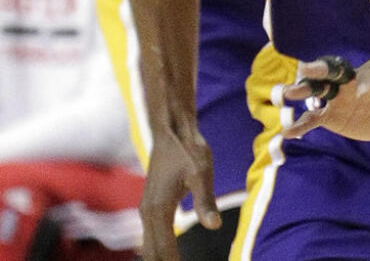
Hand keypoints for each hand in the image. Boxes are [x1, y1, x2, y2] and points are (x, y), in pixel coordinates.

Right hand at [139, 129, 219, 260]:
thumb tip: (214, 226)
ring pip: (149, 245)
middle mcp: (148, 212)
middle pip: (152, 252)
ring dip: (160, 258)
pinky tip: (168, 254)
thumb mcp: (202, 174)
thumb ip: (206, 201)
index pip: (164, 249)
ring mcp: (147, 209)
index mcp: (159, 210)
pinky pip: (150, 234)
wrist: (172, 131)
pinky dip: (158, 248)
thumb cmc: (188, 150)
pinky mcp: (151, 204)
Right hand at [282, 49, 369, 140]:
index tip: (365, 94)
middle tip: (305, 70)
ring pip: (317, 93)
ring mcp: (339, 99)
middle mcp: (350, 81)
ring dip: (303, 92)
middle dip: (320, 71)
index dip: (364, 82)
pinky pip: (314, 119)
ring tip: (287, 93)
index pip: (364, 74)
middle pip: (332, 74)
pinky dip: (301, 125)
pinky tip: (288, 132)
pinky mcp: (332, 117)